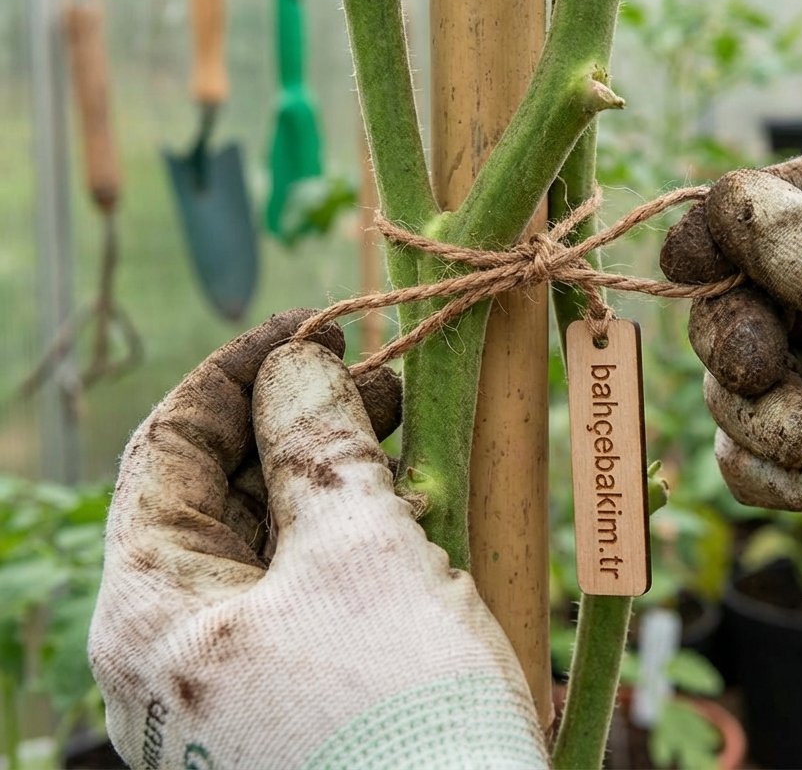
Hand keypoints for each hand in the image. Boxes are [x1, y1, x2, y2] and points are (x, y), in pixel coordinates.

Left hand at [89, 310, 546, 768]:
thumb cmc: (398, 711)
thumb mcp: (356, 550)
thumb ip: (315, 441)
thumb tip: (297, 362)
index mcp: (152, 609)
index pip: (167, 446)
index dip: (239, 372)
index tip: (314, 327)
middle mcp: (178, 646)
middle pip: (221, 489)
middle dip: (298, 419)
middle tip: (382, 378)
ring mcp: (238, 675)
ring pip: (273, 534)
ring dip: (336, 471)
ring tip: (409, 433)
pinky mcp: (298, 692)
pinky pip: (313, 584)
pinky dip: (357, 530)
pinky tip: (413, 506)